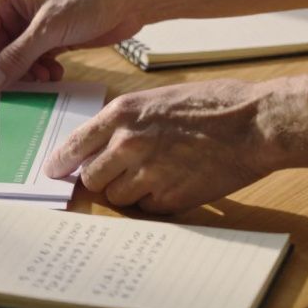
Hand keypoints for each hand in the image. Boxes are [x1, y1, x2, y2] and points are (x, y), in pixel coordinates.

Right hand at [0, 0, 146, 96]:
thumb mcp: (48, 29)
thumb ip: (17, 56)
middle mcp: (14, 9)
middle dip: (5, 71)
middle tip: (12, 93)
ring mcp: (33, 25)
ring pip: (15, 59)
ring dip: (25, 74)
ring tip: (42, 80)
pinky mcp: (50, 38)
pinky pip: (34, 61)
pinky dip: (41, 72)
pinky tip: (54, 74)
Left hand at [42, 79, 277, 213]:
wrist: (253, 124)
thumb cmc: (213, 105)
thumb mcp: (158, 99)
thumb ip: (127, 121)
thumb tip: (104, 143)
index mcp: (123, 114)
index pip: (75, 145)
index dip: (61, 162)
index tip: (54, 171)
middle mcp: (128, 144)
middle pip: (92, 177)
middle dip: (102, 178)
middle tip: (120, 172)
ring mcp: (148, 173)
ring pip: (116, 197)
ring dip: (128, 192)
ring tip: (156, 174)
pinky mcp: (169, 198)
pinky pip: (146, 208)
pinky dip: (154, 201)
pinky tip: (175, 182)